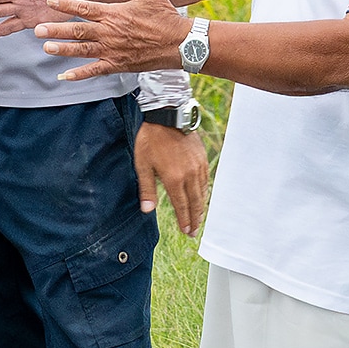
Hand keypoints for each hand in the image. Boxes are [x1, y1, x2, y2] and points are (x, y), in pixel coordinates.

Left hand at [35, 0, 189, 80]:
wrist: (180, 44)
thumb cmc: (164, 15)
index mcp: (114, 13)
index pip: (84, 7)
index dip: (66, 3)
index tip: (50, 0)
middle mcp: (109, 32)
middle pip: (78, 30)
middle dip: (56, 29)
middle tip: (37, 29)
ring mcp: (112, 50)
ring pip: (82, 50)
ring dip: (62, 49)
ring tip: (46, 48)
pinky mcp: (118, 64)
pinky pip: (95, 70)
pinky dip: (79, 74)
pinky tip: (64, 76)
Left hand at [136, 121, 207, 237]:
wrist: (168, 115)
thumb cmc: (151, 139)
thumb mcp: (143, 164)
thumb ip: (147, 188)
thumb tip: (147, 210)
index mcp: (174, 179)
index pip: (181, 206)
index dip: (184, 221)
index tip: (186, 231)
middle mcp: (189, 175)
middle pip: (194, 203)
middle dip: (195, 219)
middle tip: (194, 232)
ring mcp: (198, 166)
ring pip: (202, 192)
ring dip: (201, 207)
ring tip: (199, 218)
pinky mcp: (202, 158)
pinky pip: (206, 180)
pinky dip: (204, 191)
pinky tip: (202, 196)